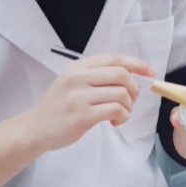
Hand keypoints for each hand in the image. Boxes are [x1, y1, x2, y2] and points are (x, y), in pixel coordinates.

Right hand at [30, 54, 154, 151]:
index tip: (150, 72)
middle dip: (134, 88)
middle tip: (130, 100)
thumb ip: (95, 76)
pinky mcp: (83, 116)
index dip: (136, 64)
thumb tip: (129, 75)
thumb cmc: (57, 107)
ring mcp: (80, 97)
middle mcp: (78, 78)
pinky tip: (114, 122)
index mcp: (77, 67)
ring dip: (128, 107)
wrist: (35, 128)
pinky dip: (122, 117)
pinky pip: (116, 110)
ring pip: (121, 94)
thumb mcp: (71, 82)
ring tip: (120, 114)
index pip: (114, 58)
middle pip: (121, 74)